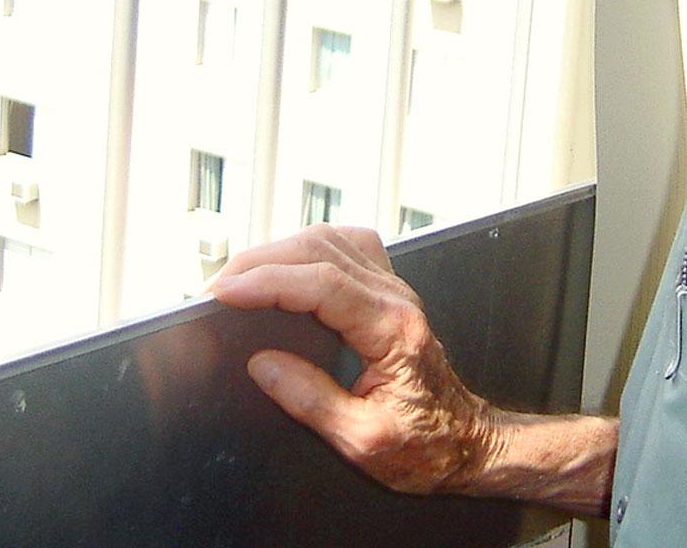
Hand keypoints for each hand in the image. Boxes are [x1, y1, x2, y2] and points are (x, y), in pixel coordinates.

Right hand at [207, 223, 502, 494]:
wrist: (469, 443)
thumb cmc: (427, 446)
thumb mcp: (363, 440)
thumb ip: (311, 400)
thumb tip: (262, 367)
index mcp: (393, 332)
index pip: (323, 285)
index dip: (268, 282)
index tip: (225, 292)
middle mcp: (396, 300)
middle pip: (321, 250)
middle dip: (260, 261)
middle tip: (217, 287)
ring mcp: (395, 291)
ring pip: (331, 240)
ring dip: (279, 250)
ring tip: (240, 276)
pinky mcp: (388, 293)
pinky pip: (346, 248)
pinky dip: (306, 249)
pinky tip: (285, 264)